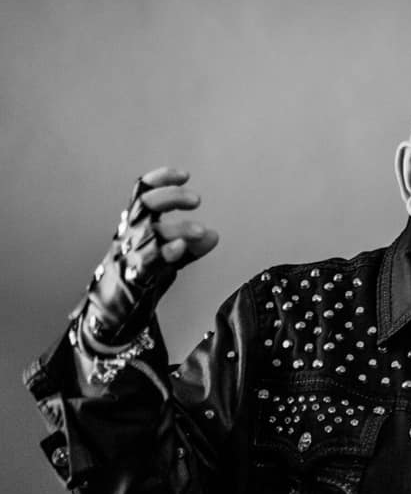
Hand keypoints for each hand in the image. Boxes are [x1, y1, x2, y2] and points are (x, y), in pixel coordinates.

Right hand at [75, 167, 218, 353]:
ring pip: (149, 232)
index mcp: (133, 226)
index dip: (160, 179)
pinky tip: (181, 248)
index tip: (184, 174)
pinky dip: (165, 252)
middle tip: (197, 200)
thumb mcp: (166, 258)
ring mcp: (127, 256)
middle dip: (171, 198)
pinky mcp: (131, 278)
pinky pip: (147, 261)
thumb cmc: (138, 280)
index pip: (142, 193)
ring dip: (177, 227)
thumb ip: (189, 246)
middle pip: (144, 205)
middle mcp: (127, 236)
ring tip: (201, 229)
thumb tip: (214, 235)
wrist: (112, 318)